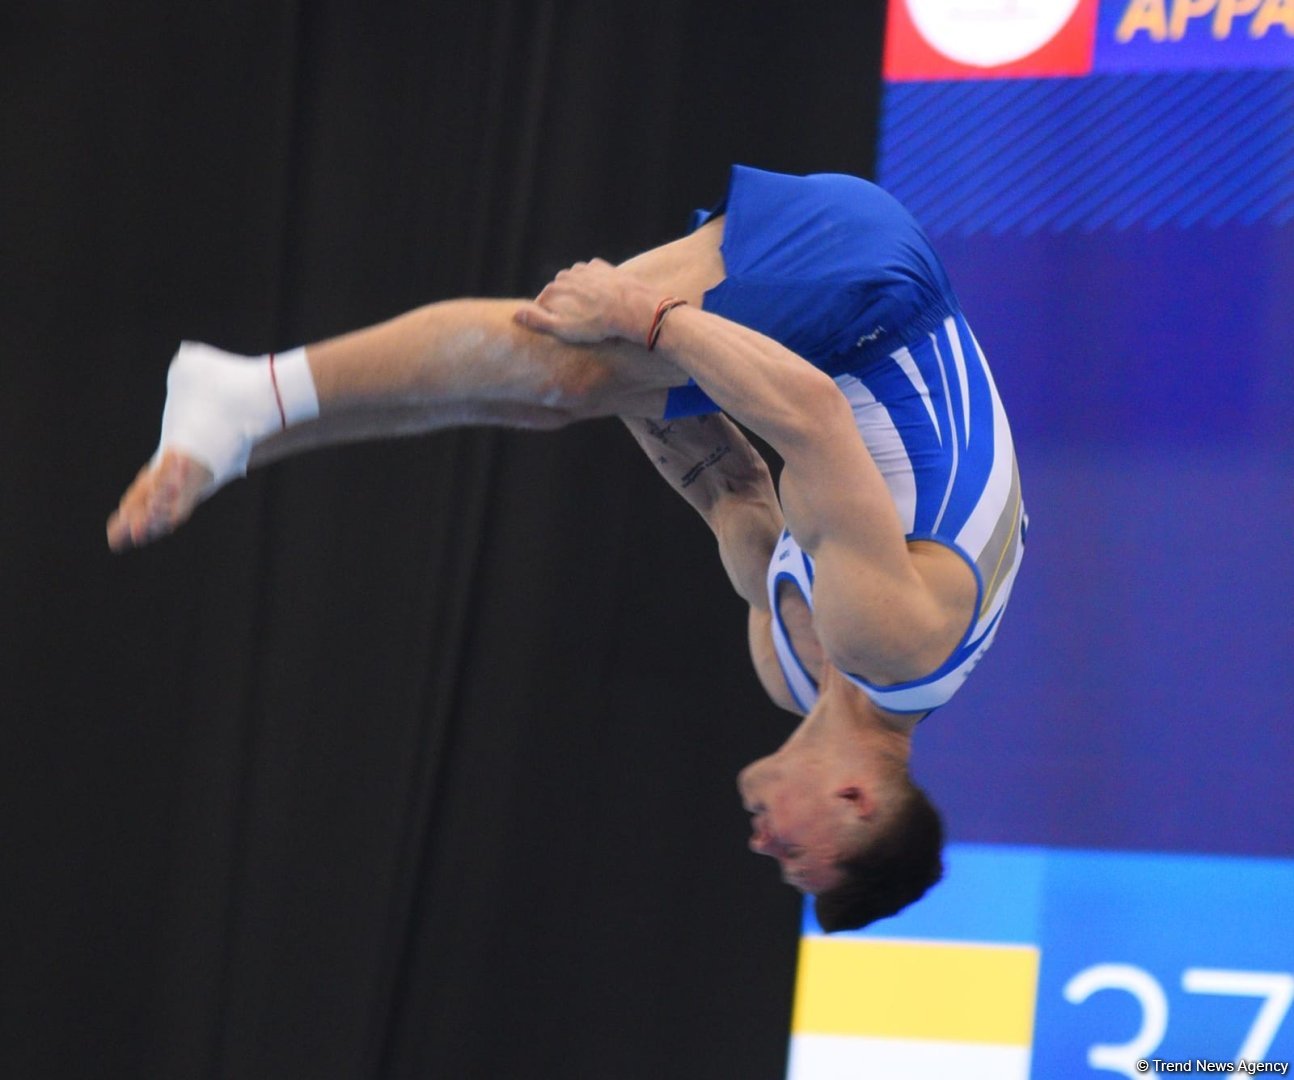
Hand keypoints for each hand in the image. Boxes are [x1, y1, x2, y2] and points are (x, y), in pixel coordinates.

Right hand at [513, 259, 652, 344]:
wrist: (630, 308)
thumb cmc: (596, 324)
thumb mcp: (563, 329)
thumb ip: (537, 320)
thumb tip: (515, 313)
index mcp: (552, 290)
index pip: (543, 304)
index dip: (553, 318)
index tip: (566, 330)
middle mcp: (564, 276)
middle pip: (559, 292)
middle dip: (567, 305)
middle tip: (582, 322)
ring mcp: (583, 269)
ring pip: (576, 283)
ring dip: (581, 294)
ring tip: (593, 312)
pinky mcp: (600, 267)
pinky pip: (592, 277)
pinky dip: (595, 286)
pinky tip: (604, 298)